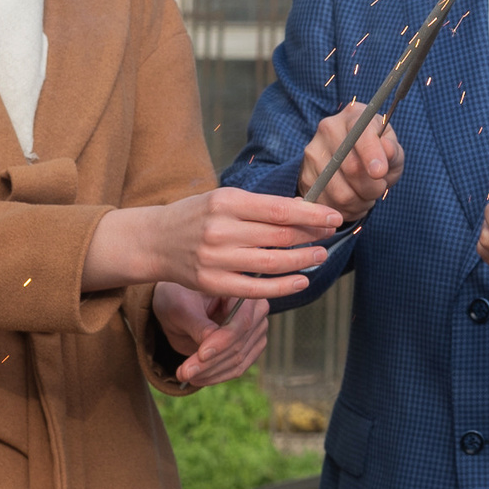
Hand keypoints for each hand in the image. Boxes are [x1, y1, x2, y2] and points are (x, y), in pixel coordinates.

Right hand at [83, 187, 339, 297]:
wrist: (155, 241)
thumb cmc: (196, 216)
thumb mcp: (224, 200)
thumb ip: (260, 207)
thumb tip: (305, 211)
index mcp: (226, 202)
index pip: (279, 210)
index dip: (311, 215)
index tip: (334, 217)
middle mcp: (221, 229)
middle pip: (280, 235)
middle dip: (312, 235)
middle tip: (332, 234)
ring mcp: (216, 259)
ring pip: (272, 262)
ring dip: (303, 260)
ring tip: (321, 256)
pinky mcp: (213, 283)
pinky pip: (256, 288)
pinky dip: (283, 286)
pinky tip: (301, 280)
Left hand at [153, 283, 271, 387]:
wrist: (181, 305)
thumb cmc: (180, 297)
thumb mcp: (182, 306)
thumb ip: (197, 325)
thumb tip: (209, 346)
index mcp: (243, 291)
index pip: (241, 322)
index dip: (222, 341)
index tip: (200, 355)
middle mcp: (257, 311)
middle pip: (239, 344)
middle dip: (210, 363)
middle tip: (184, 372)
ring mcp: (257, 331)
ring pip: (238, 360)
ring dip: (210, 372)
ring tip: (184, 375)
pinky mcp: (251, 348)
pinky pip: (238, 368)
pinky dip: (216, 376)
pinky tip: (196, 378)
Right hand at [300, 103, 404, 222]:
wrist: (347, 158)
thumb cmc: (374, 152)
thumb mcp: (391, 148)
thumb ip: (392, 150)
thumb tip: (387, 150)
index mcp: (353, 117)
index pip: (361, 134)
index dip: (371, 154)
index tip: (380, 172)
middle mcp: (328, 130)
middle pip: (351, 168)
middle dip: (372, 187)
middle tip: (379, 188)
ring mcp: (313, 154)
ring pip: (341, 192)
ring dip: (361, 202)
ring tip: (367, 196)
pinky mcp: (305, 177)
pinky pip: (329, 205)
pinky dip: (347, 211)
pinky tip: (354, 202)